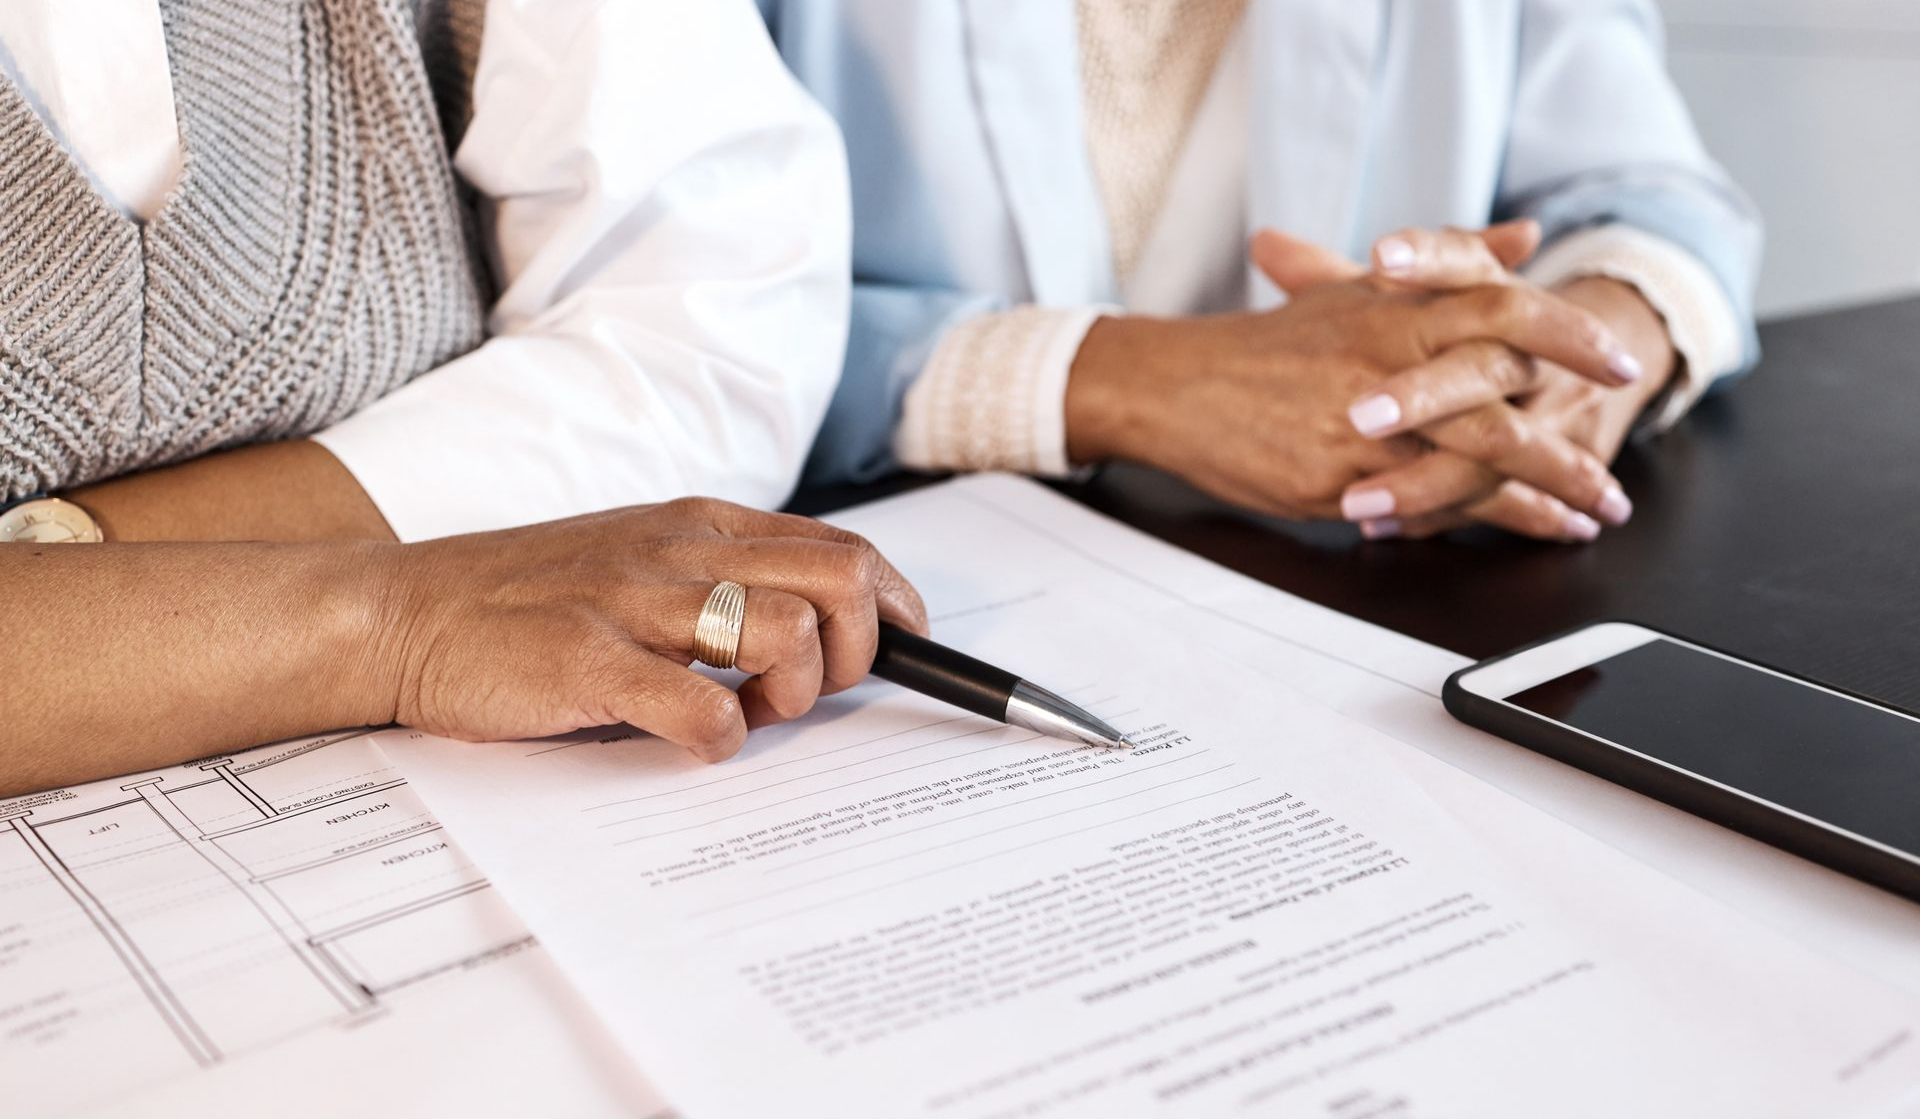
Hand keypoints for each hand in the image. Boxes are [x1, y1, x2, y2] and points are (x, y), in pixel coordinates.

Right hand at [374, 499, 928, 761]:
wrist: (403, 611)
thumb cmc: (529, 599)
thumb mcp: (641, 562)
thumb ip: (724, 580)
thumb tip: (823, 628)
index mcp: (701, 524)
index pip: (844, 549)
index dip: (894, 608)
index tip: (902, 650)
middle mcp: (682, 552)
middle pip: (841, 582)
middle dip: (858, 651)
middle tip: (807, 693)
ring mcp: (636, 605)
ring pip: (788, 635)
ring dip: (790, 696)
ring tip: (742, 715)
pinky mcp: (591, 663)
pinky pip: (704, 709)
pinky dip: (720, 740)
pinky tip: (689, 741)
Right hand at [1065, 227, 1641, 522]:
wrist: (1180, 386)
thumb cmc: (1270, 344)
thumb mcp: (1362, 288)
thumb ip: (1454, 260)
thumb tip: (1525, 235)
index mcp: (1397, 307)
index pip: (1505, 309)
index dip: (1571, 336)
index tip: (1620, 363)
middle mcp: (1387, 362)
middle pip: (1503, 401)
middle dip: (1568, 448)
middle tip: (1615, 482)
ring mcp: (1363, 425)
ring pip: (1472, 461)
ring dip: (1541, 495)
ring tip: (1589, 517)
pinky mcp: (1337, 477)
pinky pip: (1423, 506)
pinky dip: (1479, 521)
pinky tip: (1520, 533)